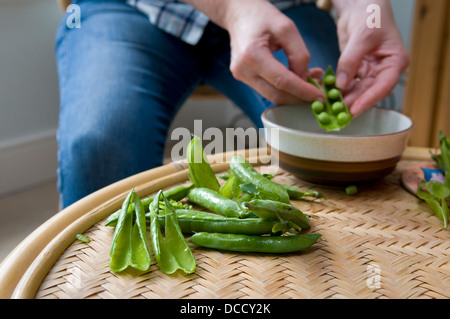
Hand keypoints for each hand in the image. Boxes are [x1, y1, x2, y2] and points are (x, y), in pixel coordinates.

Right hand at [222, 0, 324, 104]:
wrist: (239, 15)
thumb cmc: (262, 16)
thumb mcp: (287, 28)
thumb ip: (299, 54)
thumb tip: (305, 79)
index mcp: (252, 55)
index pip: (281, 81)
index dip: (302, 91)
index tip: (320, 97)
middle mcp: (243, 70)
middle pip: (276, 95)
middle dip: (299, 98)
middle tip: (320, 96)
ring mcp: (241, 76)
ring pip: (272, 96)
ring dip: (294, 94)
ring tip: (312, 83)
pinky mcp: (244, 78)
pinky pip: (268, 89)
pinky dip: (285, 88)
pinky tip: (298, 79)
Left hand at [333, 0, 408, 115]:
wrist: (361, 6)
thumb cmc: (371, 15)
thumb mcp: (362, 36)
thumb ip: (350, 60)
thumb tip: (341, 84)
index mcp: (395, 62)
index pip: (384, 86)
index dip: (369, 100)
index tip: (355, 109)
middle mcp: (384, 70)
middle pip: (368, 91)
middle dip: (352, 101)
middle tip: (337, 111)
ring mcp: (370, 71)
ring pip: (357, 90)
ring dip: (343, 97)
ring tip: (329, 105)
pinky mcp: (356, 70)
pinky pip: (347, 83)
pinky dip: (337, 88)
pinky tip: (326, 93)